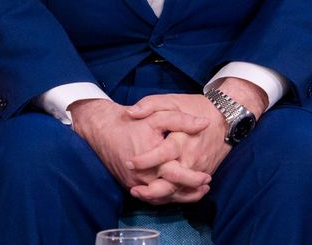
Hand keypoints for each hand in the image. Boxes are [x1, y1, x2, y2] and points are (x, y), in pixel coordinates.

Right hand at [67, 98, 210, 190]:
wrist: (104, 131)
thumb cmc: (133, 122)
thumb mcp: (158, 115)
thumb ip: (181, 120)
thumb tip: (204, 124)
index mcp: (152, 160)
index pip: (176, 175)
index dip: (192, 178)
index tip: (207, 177)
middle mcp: (143, 176)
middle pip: (170, 191)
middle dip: (190, 191)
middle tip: (206, 185)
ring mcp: (136, 183)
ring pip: (161, 197)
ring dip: (180, 196)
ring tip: (198, 192)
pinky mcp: (132, 185)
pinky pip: (151, 197)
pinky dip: (165, 197)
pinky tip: (178, 192)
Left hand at [124, 93, 226, 203]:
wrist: (225, 117)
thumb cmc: (195, 108)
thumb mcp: (172, 100)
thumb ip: (150, 104)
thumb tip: (130, 113)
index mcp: (182, 139)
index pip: (162, 155)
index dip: (144, 161)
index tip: (129, 162)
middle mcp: (192, 158)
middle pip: (171, 181)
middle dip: (151, 190)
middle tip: (133, 189)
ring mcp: (199, 168)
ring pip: (179, 189)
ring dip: (160, 195)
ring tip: (140, 193)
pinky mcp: (204, 173)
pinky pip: (188, 190)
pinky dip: (172, 195)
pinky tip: (158, 194)